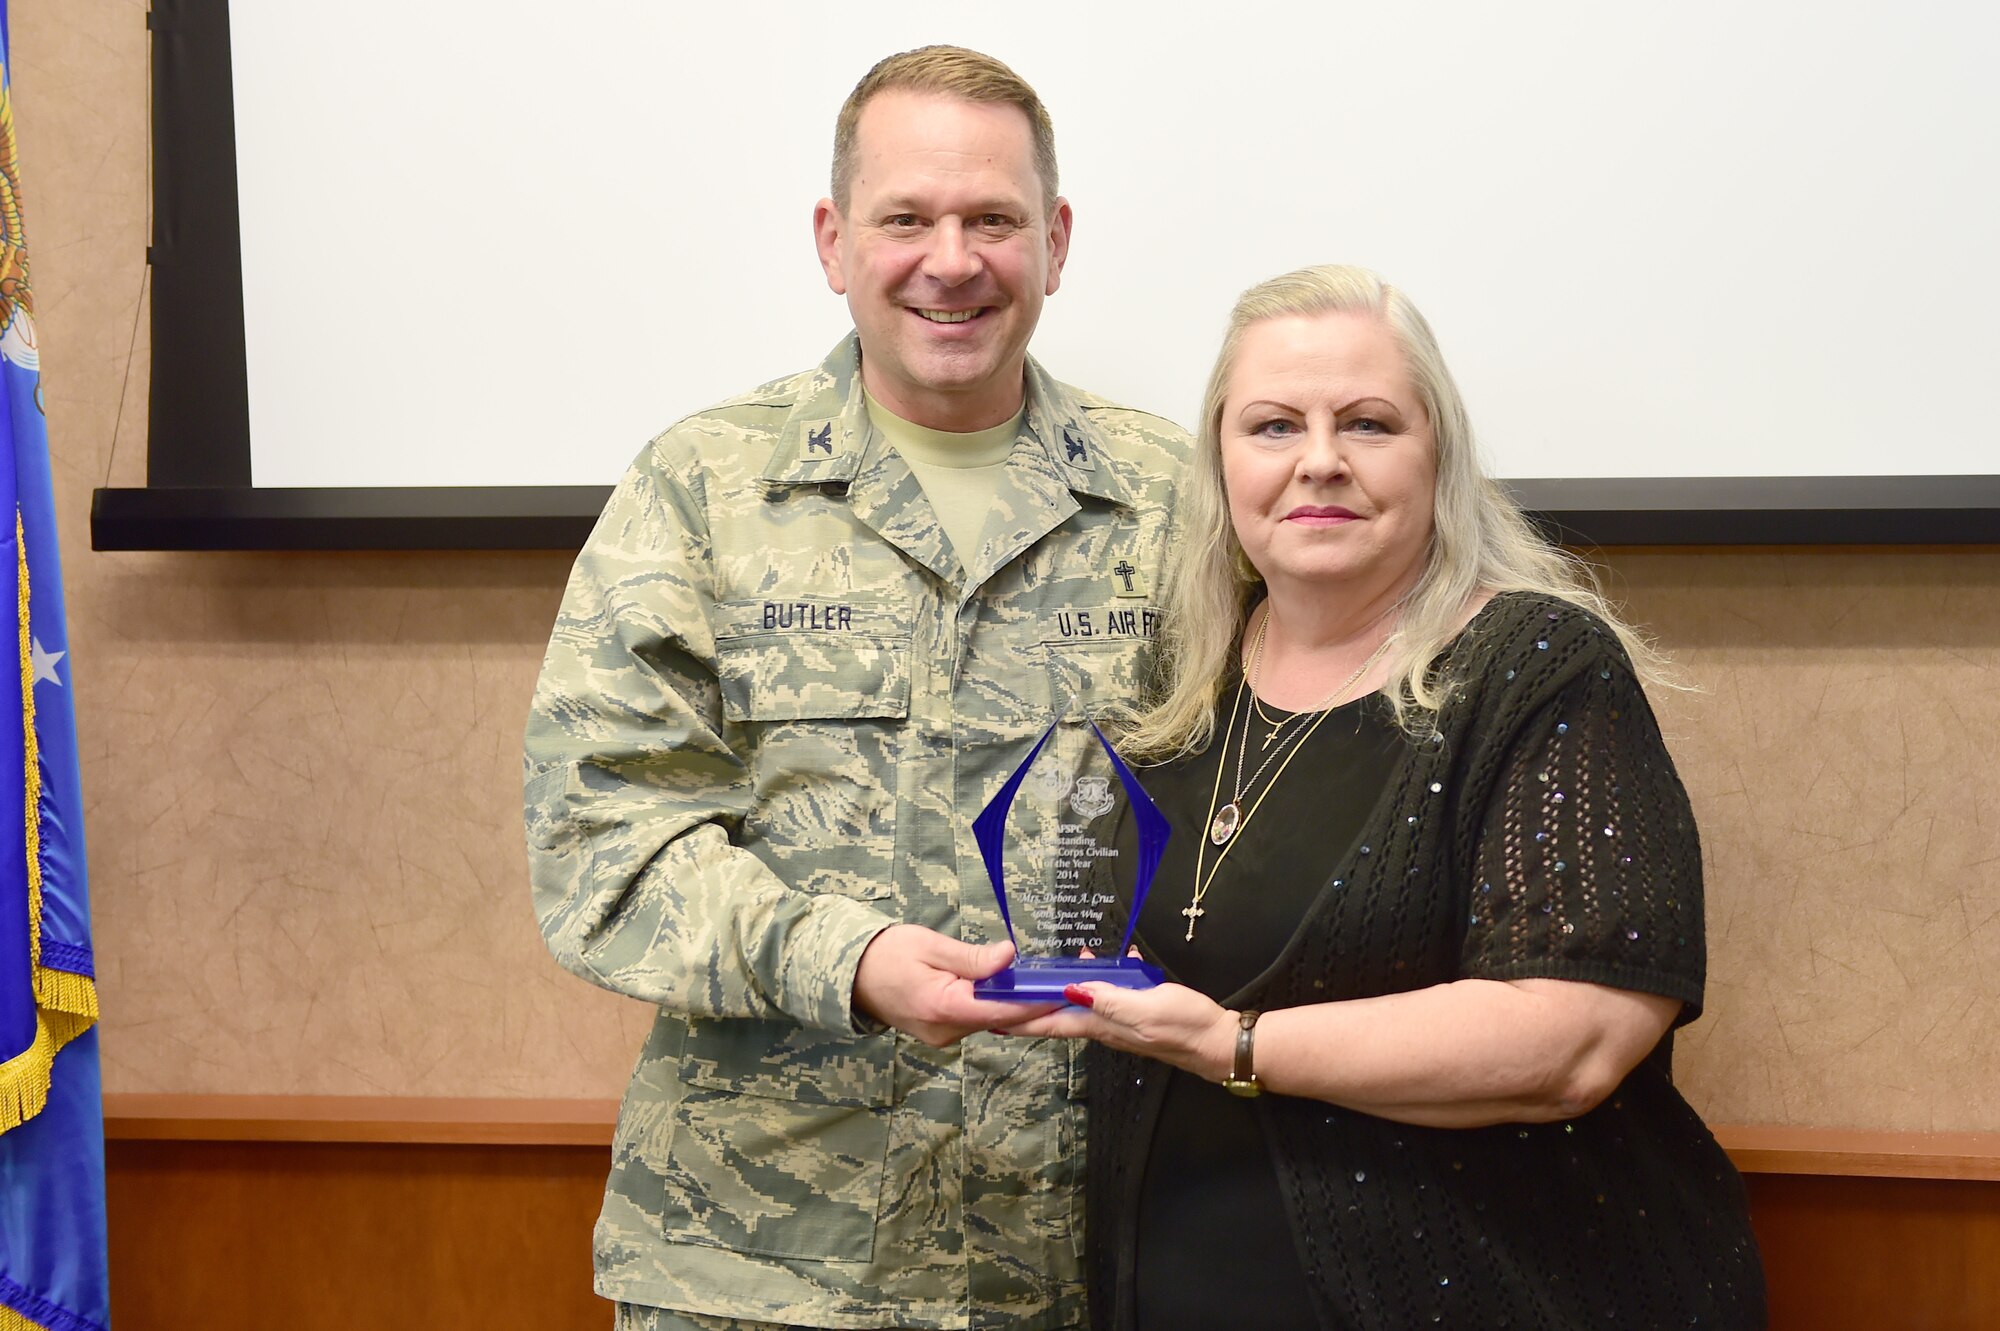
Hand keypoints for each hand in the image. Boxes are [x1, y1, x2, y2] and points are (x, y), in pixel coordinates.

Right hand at [852, 926, 1057, 1046]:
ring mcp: (942, 1037)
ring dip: (1009, 1002)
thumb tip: (1010, 956)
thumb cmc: (886, 954)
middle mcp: (945, 1032)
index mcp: (943, 1008)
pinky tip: (1002, 987)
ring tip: (1035, 979)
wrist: (849, 975)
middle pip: (999, 1018)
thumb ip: (973, 957)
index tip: (1061, 990)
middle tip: (1056, 980)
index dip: (1034, 1002)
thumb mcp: (930, 945)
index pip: (1002, 1010)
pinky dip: (989, 1005)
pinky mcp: (940, 1033)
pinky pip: (974, 1019)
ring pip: (987, 1020)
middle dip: (1027, 1000)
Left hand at [1002, 980, 1239, 1081]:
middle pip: (1059, 1016)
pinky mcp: (1137, 1014)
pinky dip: (1098, 982)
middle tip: (1007, 993)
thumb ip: (1109, 1000)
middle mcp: (1106, 1027)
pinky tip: (1105, 966)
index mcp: (1102, 1025)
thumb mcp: (1146, 1008)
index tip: (993, 1016)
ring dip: (1061, 991)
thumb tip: (1071, 990)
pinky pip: (1107, 997)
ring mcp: (1121, 1022)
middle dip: (1032, 1006)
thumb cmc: (1185, 1025)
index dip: (1022, 1020)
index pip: (1052, 1023)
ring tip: (1047, 973)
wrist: (1220, 1042)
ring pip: (1081, 1005)